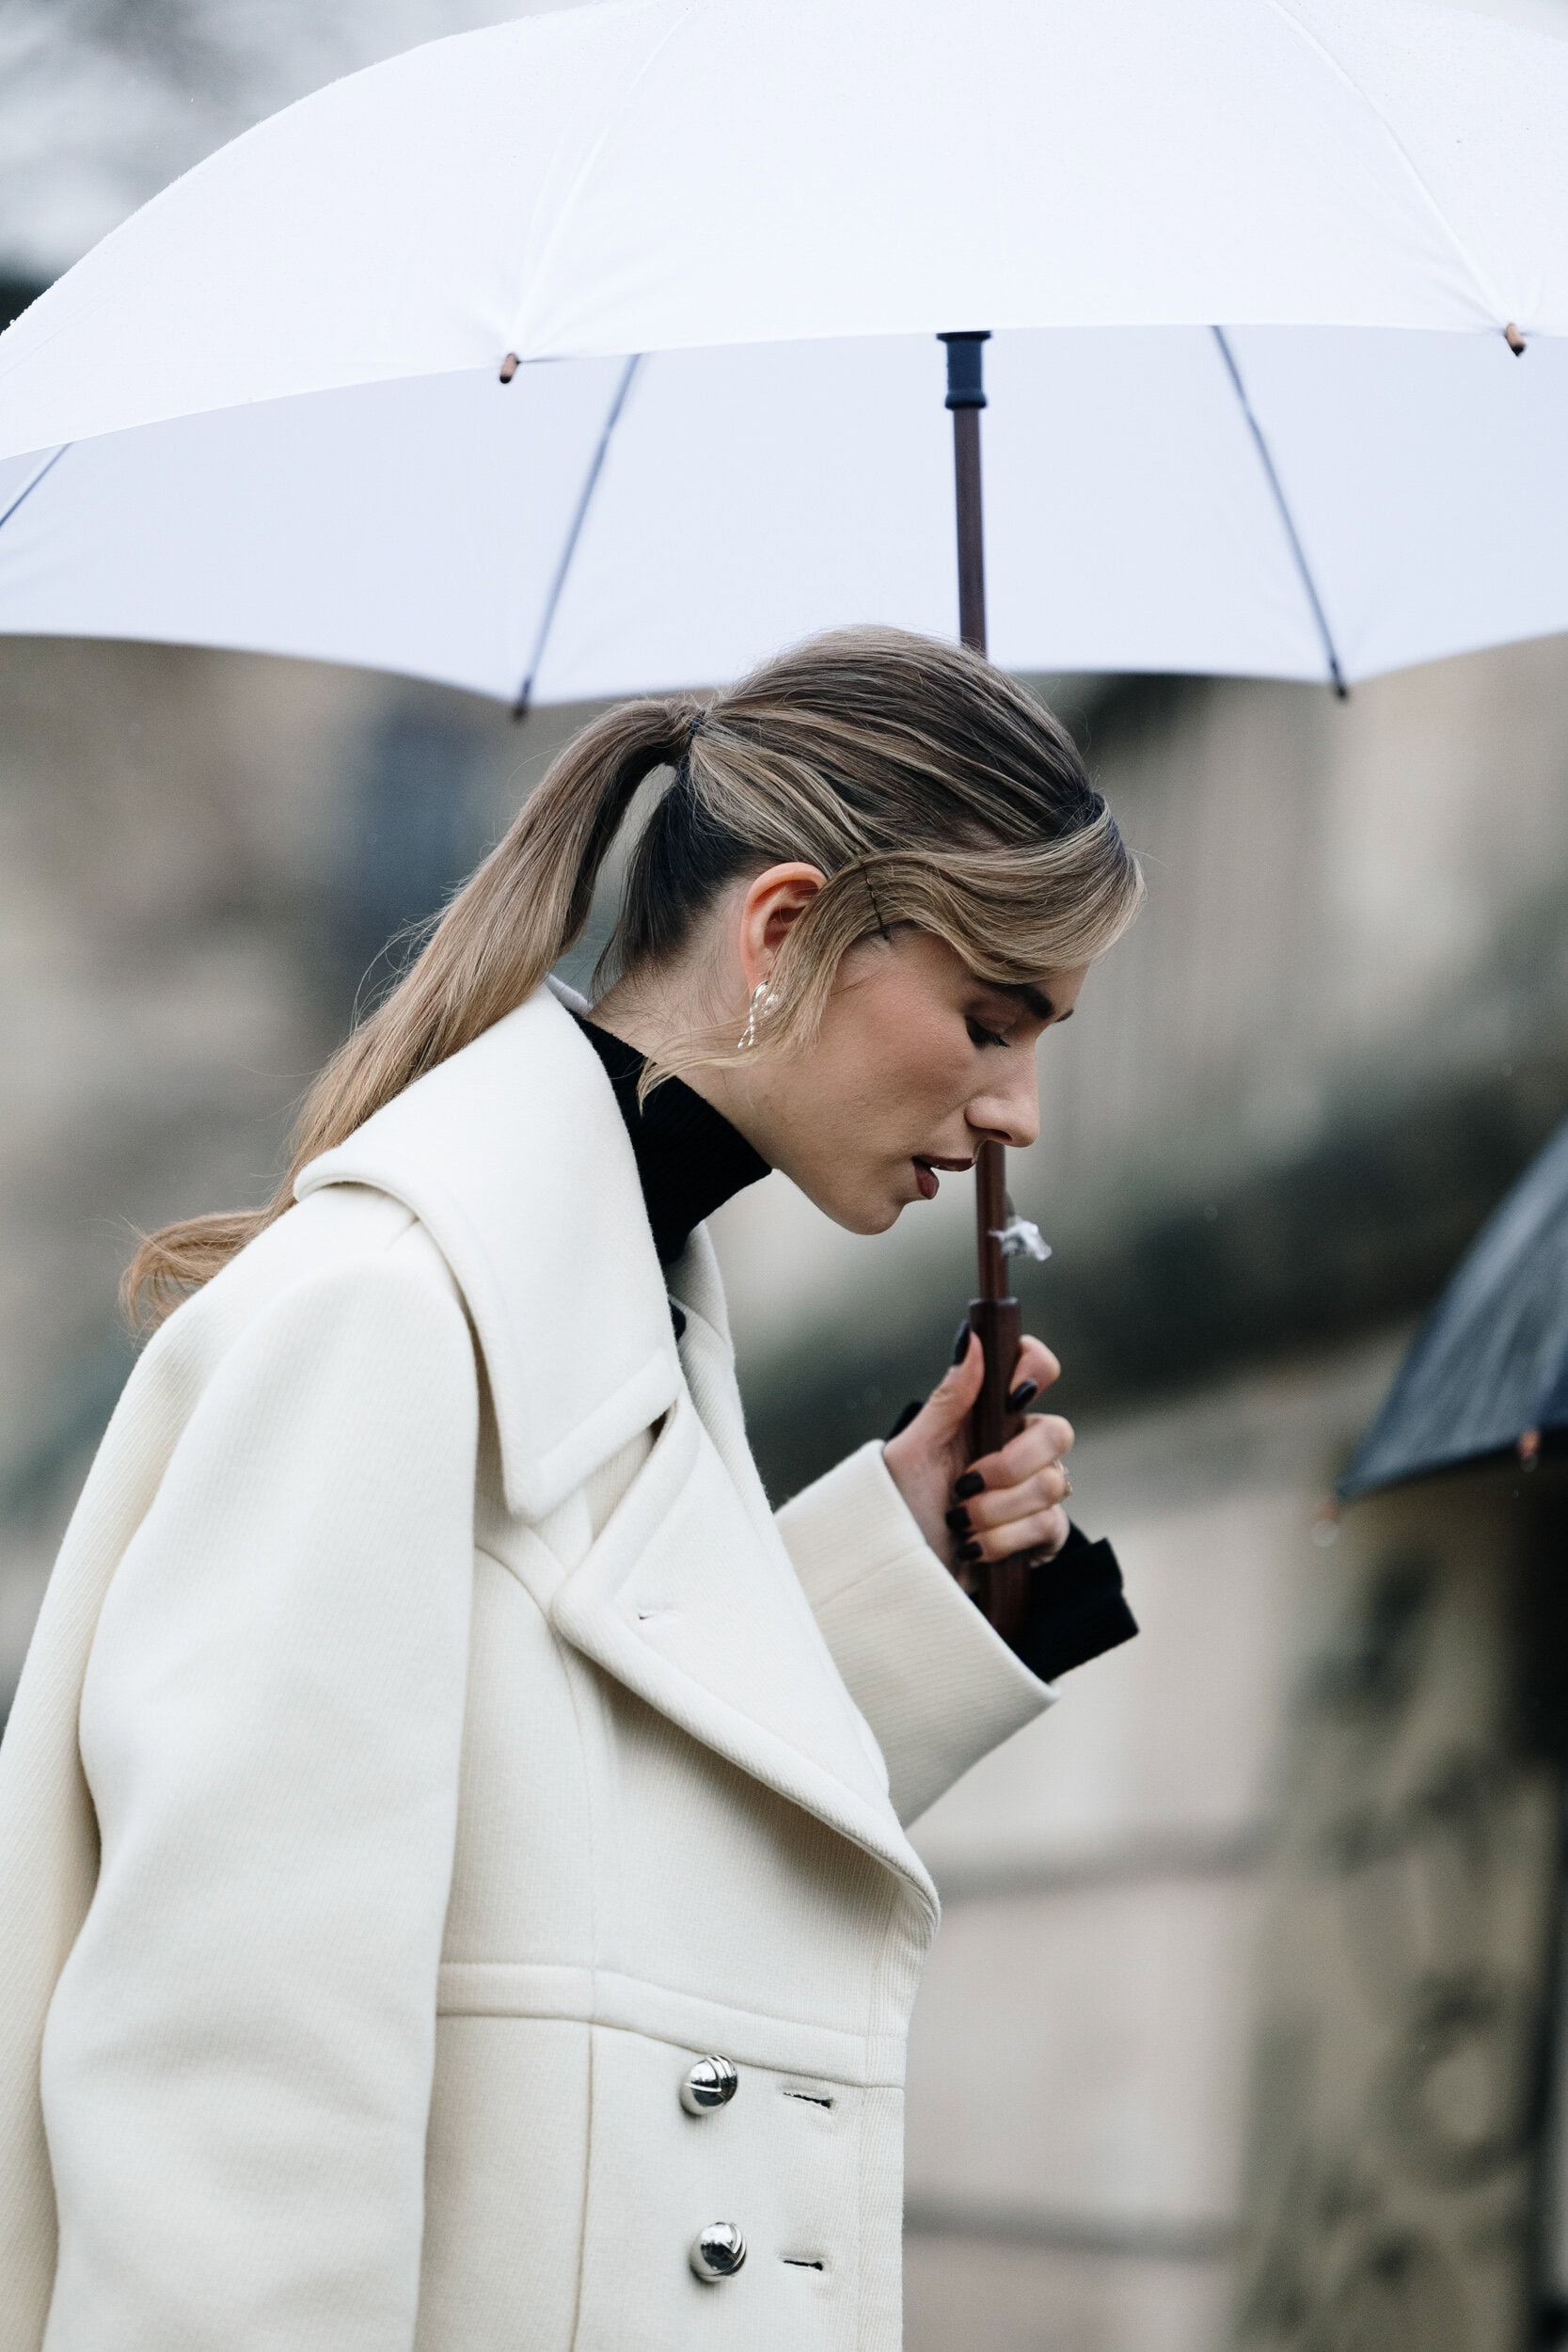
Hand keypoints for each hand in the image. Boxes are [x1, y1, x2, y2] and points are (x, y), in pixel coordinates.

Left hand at [882, 1328, 1073, 1591]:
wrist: (898, 1568)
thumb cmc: (898, 1504)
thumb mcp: (912, 1451)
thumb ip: (948, 1399)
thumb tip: (972, 1338)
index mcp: (987, 1414)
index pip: (1035, 1367)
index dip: (1035, 1368)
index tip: (1011, 1396)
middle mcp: (1017, 1444)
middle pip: (1058, 1432)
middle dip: (1009, 1465)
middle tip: (965, 1483)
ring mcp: (1033, 1489)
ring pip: (1052, 1484)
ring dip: (994, 1510)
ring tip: (959, 1521)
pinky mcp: (1042, 1532)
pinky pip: (1050, 1526)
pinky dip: (1003, 1540)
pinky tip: (975, 1545)